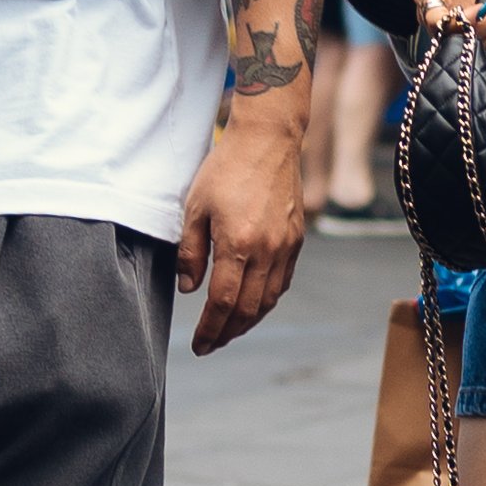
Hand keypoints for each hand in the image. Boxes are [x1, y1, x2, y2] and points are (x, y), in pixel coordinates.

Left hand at [178, 111, 304, 355]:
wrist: (268, 140)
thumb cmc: (226, 169)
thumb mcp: (195, 208)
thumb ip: (190, 252)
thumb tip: (190, 289)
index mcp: (238, 245)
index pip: (223, 303)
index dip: (210, 329)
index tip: (199, 345)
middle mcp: (268, 251)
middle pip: (249, 310)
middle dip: (228, 333)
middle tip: (211, 345)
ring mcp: (286, 247)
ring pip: (269, 300)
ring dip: (249, 322)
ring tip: (229, 330)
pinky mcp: (296, 240)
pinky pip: (283, 282)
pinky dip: (266, 300)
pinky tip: (253, 303)